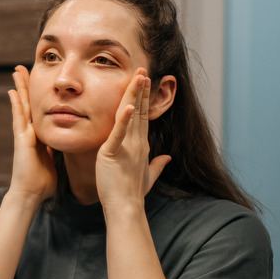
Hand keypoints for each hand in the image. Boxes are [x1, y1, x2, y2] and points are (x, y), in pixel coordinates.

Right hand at [7, 65, 56, 202]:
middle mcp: (29, 133)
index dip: (38, 97)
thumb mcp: (52, 162)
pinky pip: (18, 118)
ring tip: (16, 71)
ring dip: (19, 88)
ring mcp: (23, 135)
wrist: (30, 194)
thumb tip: (62, 145)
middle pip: (28, 104)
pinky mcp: (21, 139)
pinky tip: (12, 90)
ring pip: (22, 106)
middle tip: (23, 69)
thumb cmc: (42, 183)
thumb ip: (54, 151)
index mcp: (38, 137)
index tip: (40, 83)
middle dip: (27, 87)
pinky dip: (15, 104)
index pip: (39, 112)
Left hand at [96, 69, 170, 210]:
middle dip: (141, 89)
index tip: (145, 82)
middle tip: (142, 70)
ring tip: (138, 77)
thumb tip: (166, 158)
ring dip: (134, 95)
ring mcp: (127, 147)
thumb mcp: (148, 176)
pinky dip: (123, 119)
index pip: (143, 117)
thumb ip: (157, 165)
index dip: (144, 98)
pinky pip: (118, 133)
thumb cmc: (133, 194)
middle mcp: (137, 143)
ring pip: (131, 116)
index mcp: (141, 146)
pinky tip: (128, 105)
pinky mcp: (113, 153)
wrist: (126, 208)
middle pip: (140, 110)